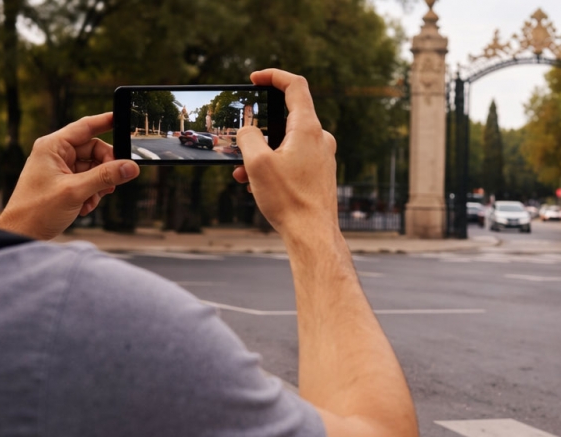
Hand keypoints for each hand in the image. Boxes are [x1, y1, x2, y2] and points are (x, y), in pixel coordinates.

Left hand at [0, 113, 139, 239]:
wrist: (21, 233)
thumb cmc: (36, 210)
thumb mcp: (75, 191)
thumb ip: (105, 177)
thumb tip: (131, 167)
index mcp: (52, 147)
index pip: (85, 127)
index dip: (106, 122)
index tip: (125, 119)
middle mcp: (56, 154)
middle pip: (94, 151)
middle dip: (105, 168)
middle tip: (112, 183)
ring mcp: (60, 169)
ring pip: (93, 168)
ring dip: (98, 185)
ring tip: (92, 199)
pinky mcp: (63, 183)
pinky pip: (87, 181)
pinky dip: (91, 193)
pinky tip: (85, 206)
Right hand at [233, 69, 337, 236]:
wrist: (313, 235)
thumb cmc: (289, 200)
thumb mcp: (257, 163)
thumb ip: (248, 138)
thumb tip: (248, 131)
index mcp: (307, 128)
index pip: (295, 86)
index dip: (273, 76)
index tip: (254, 79)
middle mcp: (319, 139)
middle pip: (285, 118)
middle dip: (258, 130)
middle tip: (238, 142)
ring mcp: (322, 157)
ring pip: (285, 143)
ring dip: (261, 153)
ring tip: (243, 174)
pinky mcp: (319, 174)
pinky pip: (292, 160)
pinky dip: (273, 166)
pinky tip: (256, 185)